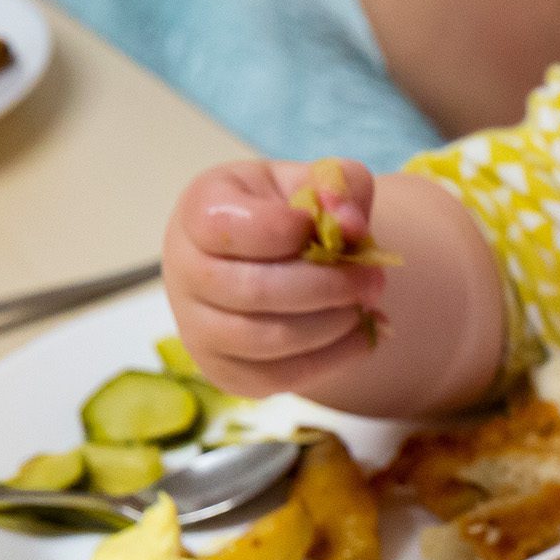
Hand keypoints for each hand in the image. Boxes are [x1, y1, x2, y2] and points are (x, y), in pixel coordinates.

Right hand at [161, 158, 389, 398]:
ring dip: (333, 324)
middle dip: (329, 287)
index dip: (284, 230)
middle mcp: (185, 271)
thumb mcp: (311, 182)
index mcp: (200, 212)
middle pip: (254, 291)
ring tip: (367, 305)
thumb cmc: (285, 213)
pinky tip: (363, 334)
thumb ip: (338, 186)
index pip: (227, 227)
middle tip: (375, 279)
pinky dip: (334, 358)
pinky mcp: (224, 370)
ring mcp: (198, 327)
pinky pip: (280, 377)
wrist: (266, 260)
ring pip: (269, 339)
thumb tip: (351, 225)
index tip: (322, 226)